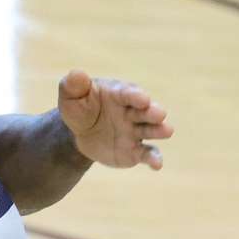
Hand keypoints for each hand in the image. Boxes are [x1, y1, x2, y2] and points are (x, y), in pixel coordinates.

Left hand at [59, 70, 173, 168]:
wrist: (79, 132)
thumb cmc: (79, 107)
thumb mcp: (71, 96)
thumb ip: (74, 85)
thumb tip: (76, 73)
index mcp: (119, 94)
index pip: (129, 93)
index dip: (135, 96)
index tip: (143, 98)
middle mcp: (132, 112)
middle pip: (146, 111)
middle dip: (152, 112)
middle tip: (158, 113)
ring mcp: (136, 131)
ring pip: (151, 130)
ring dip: (159, 130)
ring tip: (167, 131)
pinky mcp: (135, 150)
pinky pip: (147, 153)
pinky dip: (153, 158)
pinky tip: (157, 165)